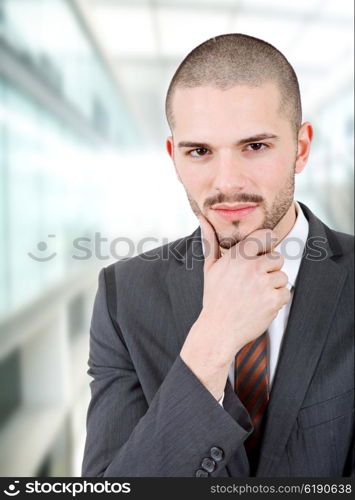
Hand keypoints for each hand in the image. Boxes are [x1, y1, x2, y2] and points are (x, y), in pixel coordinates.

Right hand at [180, 214, 289, 398]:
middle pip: (277, 257)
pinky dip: (277, 300)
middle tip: (254, 282)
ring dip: (273, 286)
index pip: (266, 236)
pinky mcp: (273, 300)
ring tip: (255, 296)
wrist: (218, 330)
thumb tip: (204, 219)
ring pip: (282, 276)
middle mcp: (251, 266)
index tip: (261, 255)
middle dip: (269, 269)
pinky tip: (260, 305)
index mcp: (237, 255)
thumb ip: (211, 241)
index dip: (267, 245)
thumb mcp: (210, 268)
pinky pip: (285, 293)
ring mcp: (263, 283)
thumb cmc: (214, 297)